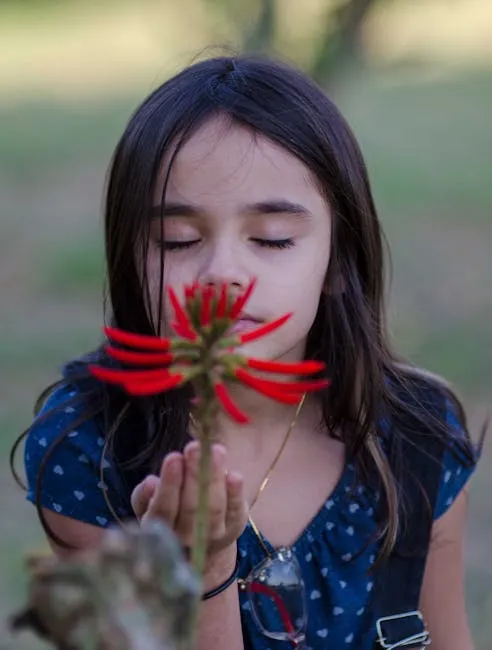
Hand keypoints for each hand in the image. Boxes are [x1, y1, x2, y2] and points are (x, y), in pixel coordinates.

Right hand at [131, 441, 247, 574]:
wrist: (196, 539)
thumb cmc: (168, 511)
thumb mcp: (146, 504)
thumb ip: (143, 496)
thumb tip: (151, 483)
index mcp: (160, 530)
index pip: (163, 509)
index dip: (169, 484)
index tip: (174, 457)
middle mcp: (186, 538)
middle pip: (191, 507)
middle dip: (194, 474)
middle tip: (195, 447)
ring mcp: (212, 537)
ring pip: (214, 508)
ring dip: (215, 478)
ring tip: (216, 451)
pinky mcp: (234, 529)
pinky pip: (236, 513)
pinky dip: (236, 495)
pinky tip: (235, 475)